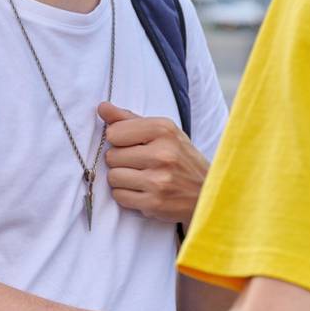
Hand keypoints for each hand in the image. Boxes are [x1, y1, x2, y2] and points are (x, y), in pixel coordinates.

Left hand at [99, 102, 207, 224]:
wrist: (207, 192)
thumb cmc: (180, 158)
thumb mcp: (162, 131)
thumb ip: (129, 119)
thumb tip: (102, 107)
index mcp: (163, 129)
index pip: (113, 132)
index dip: (118, 140)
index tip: (133, 144)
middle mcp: (162, 154)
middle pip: (111, 156)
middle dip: (120, 161)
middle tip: (140, 163)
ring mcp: (158, 180)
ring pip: (113, 177)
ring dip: (122, 179)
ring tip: (141, 177)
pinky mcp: (154, 203)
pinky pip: (119, 196)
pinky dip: (127, 195)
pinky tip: (143, 191)